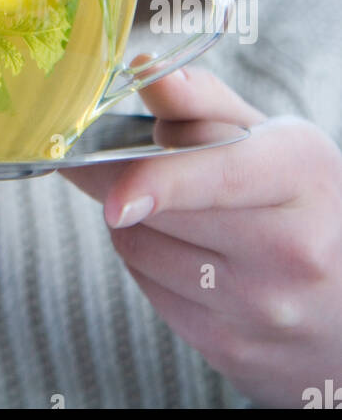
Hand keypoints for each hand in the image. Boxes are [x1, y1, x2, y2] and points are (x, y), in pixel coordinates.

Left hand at [57, 55, 341, 407]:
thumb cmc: (299, 202)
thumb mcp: (271, 140)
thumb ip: (201, 101)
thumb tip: (143, 71)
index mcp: (303, 174)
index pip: (222, 175)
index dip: (160, 182)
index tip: (116, 197)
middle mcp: (292, 248)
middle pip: (163, 211)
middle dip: (126, 180)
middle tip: (125, 163)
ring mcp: (263, 308)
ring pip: (140, 249)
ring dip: (133, 221)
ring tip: (171, 210)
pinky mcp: (230, 348)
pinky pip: (148, 289)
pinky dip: (147, 262)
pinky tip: (184, 251)